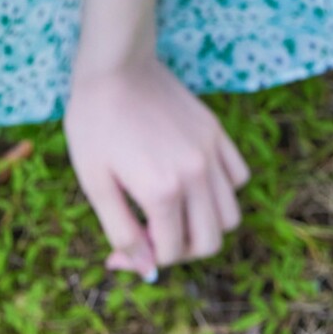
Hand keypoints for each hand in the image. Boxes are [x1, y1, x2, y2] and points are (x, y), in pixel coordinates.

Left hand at [63, 54, 249, 279]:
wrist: (114, 65)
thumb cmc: (94, 121)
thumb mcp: (95, 181)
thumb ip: (121, 231)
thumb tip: (143, 268)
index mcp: (162, 191)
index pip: (171, 253)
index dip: (146, 259)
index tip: (124, 249)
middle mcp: (195, 175)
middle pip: (210, 241)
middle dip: (182, 250)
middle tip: (155, 236)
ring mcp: (211, 152)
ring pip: (230, 214)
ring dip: (206, 225)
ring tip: (176, 213)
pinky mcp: (216, 132)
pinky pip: (238, 176)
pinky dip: (222, 190)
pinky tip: (193, 182)